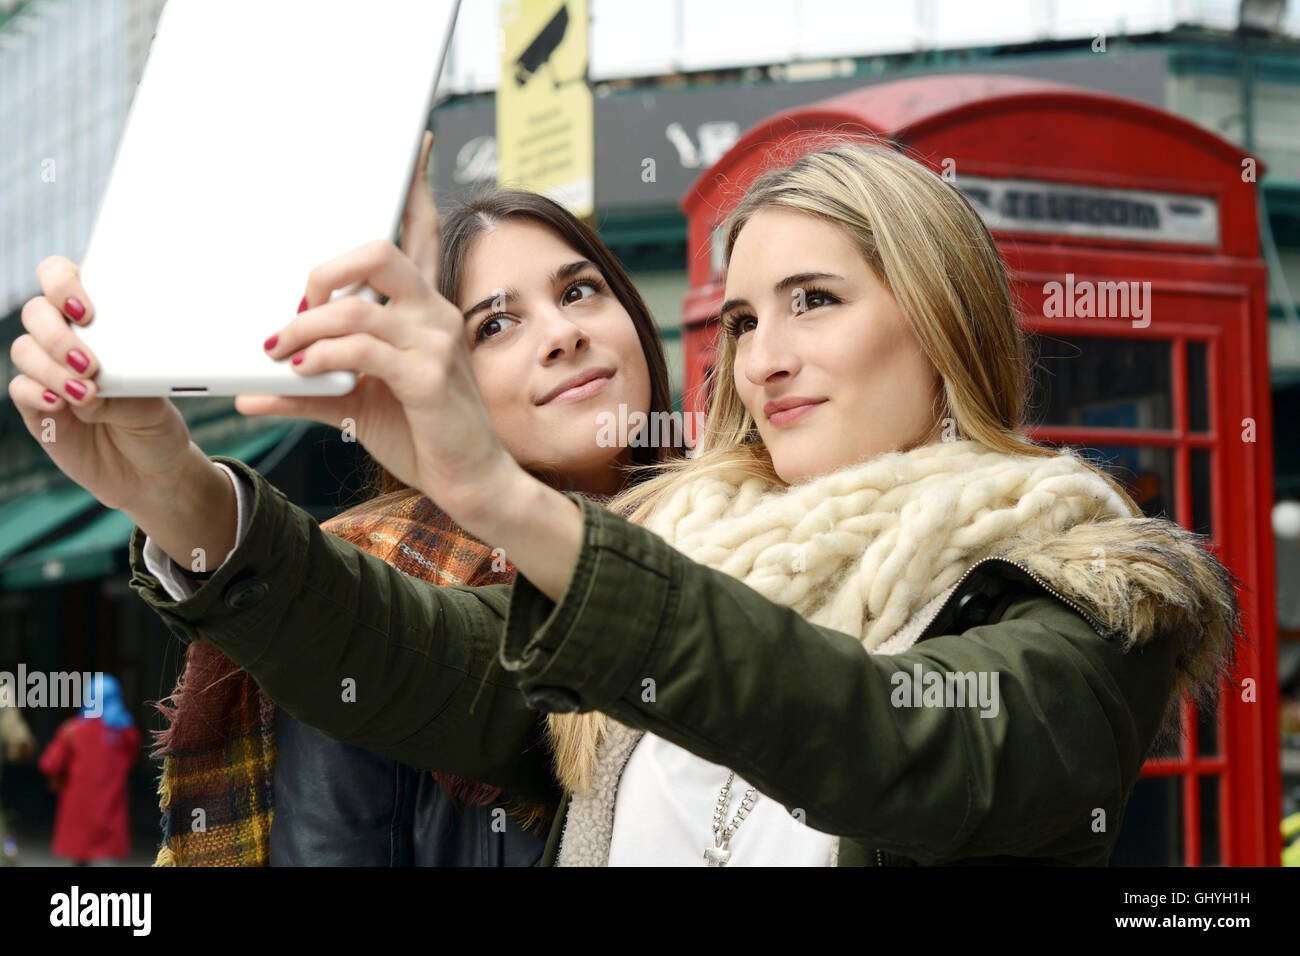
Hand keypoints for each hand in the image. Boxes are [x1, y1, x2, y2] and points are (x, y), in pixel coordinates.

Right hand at [7, 257, 195, 511]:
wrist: (148, 470)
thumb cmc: (154, 422)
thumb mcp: (154, 399)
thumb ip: (123, 384)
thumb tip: (90, 382)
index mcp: (98, 323)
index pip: (62, 280)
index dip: (63, 283)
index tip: (86, 311)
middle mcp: (66, 341)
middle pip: (36, 312)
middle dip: (57, 334)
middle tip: (88, 363)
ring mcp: (47, 372)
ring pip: (25, 349)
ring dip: (52, 367)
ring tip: (86, 392)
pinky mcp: (36, 406)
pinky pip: (21, 388)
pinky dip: (38, 391)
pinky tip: (61, 404)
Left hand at [235, 138, 519, 521]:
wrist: (472, 483)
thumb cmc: (424, 436)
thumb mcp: (355, 404)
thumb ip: (307, 387)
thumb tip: (249, 388)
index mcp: (423, 309)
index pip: (419, 232)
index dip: (413, 186)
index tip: (411, 145)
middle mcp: (434, 314)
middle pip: (380, 248)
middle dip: (324, 268)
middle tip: (296, 304)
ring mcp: (435, 343)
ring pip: (355, 304)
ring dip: (302, 325)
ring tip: (276, 347)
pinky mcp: (429, 377)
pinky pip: (360, 349)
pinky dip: (318, 355)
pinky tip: (299, 370)